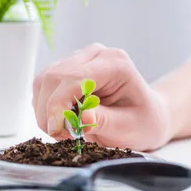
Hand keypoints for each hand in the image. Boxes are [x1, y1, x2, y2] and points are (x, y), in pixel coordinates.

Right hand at [32, 43, 170, 150]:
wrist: (146, 115)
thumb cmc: (142, 121)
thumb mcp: (129, 128)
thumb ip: (105, 121)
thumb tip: (83, 118)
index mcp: (115, 63)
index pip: (75, 77)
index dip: (59, 104)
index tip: (57, 130)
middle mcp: (95, 54)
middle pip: (54, 76)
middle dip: (49, 110)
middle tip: (61, 136)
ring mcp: (80, 58)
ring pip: (44, 80)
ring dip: (44, 109)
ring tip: (63, 131)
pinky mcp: (67, 69)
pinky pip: (44, 85)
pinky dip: (45, 107)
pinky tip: (62, 121)